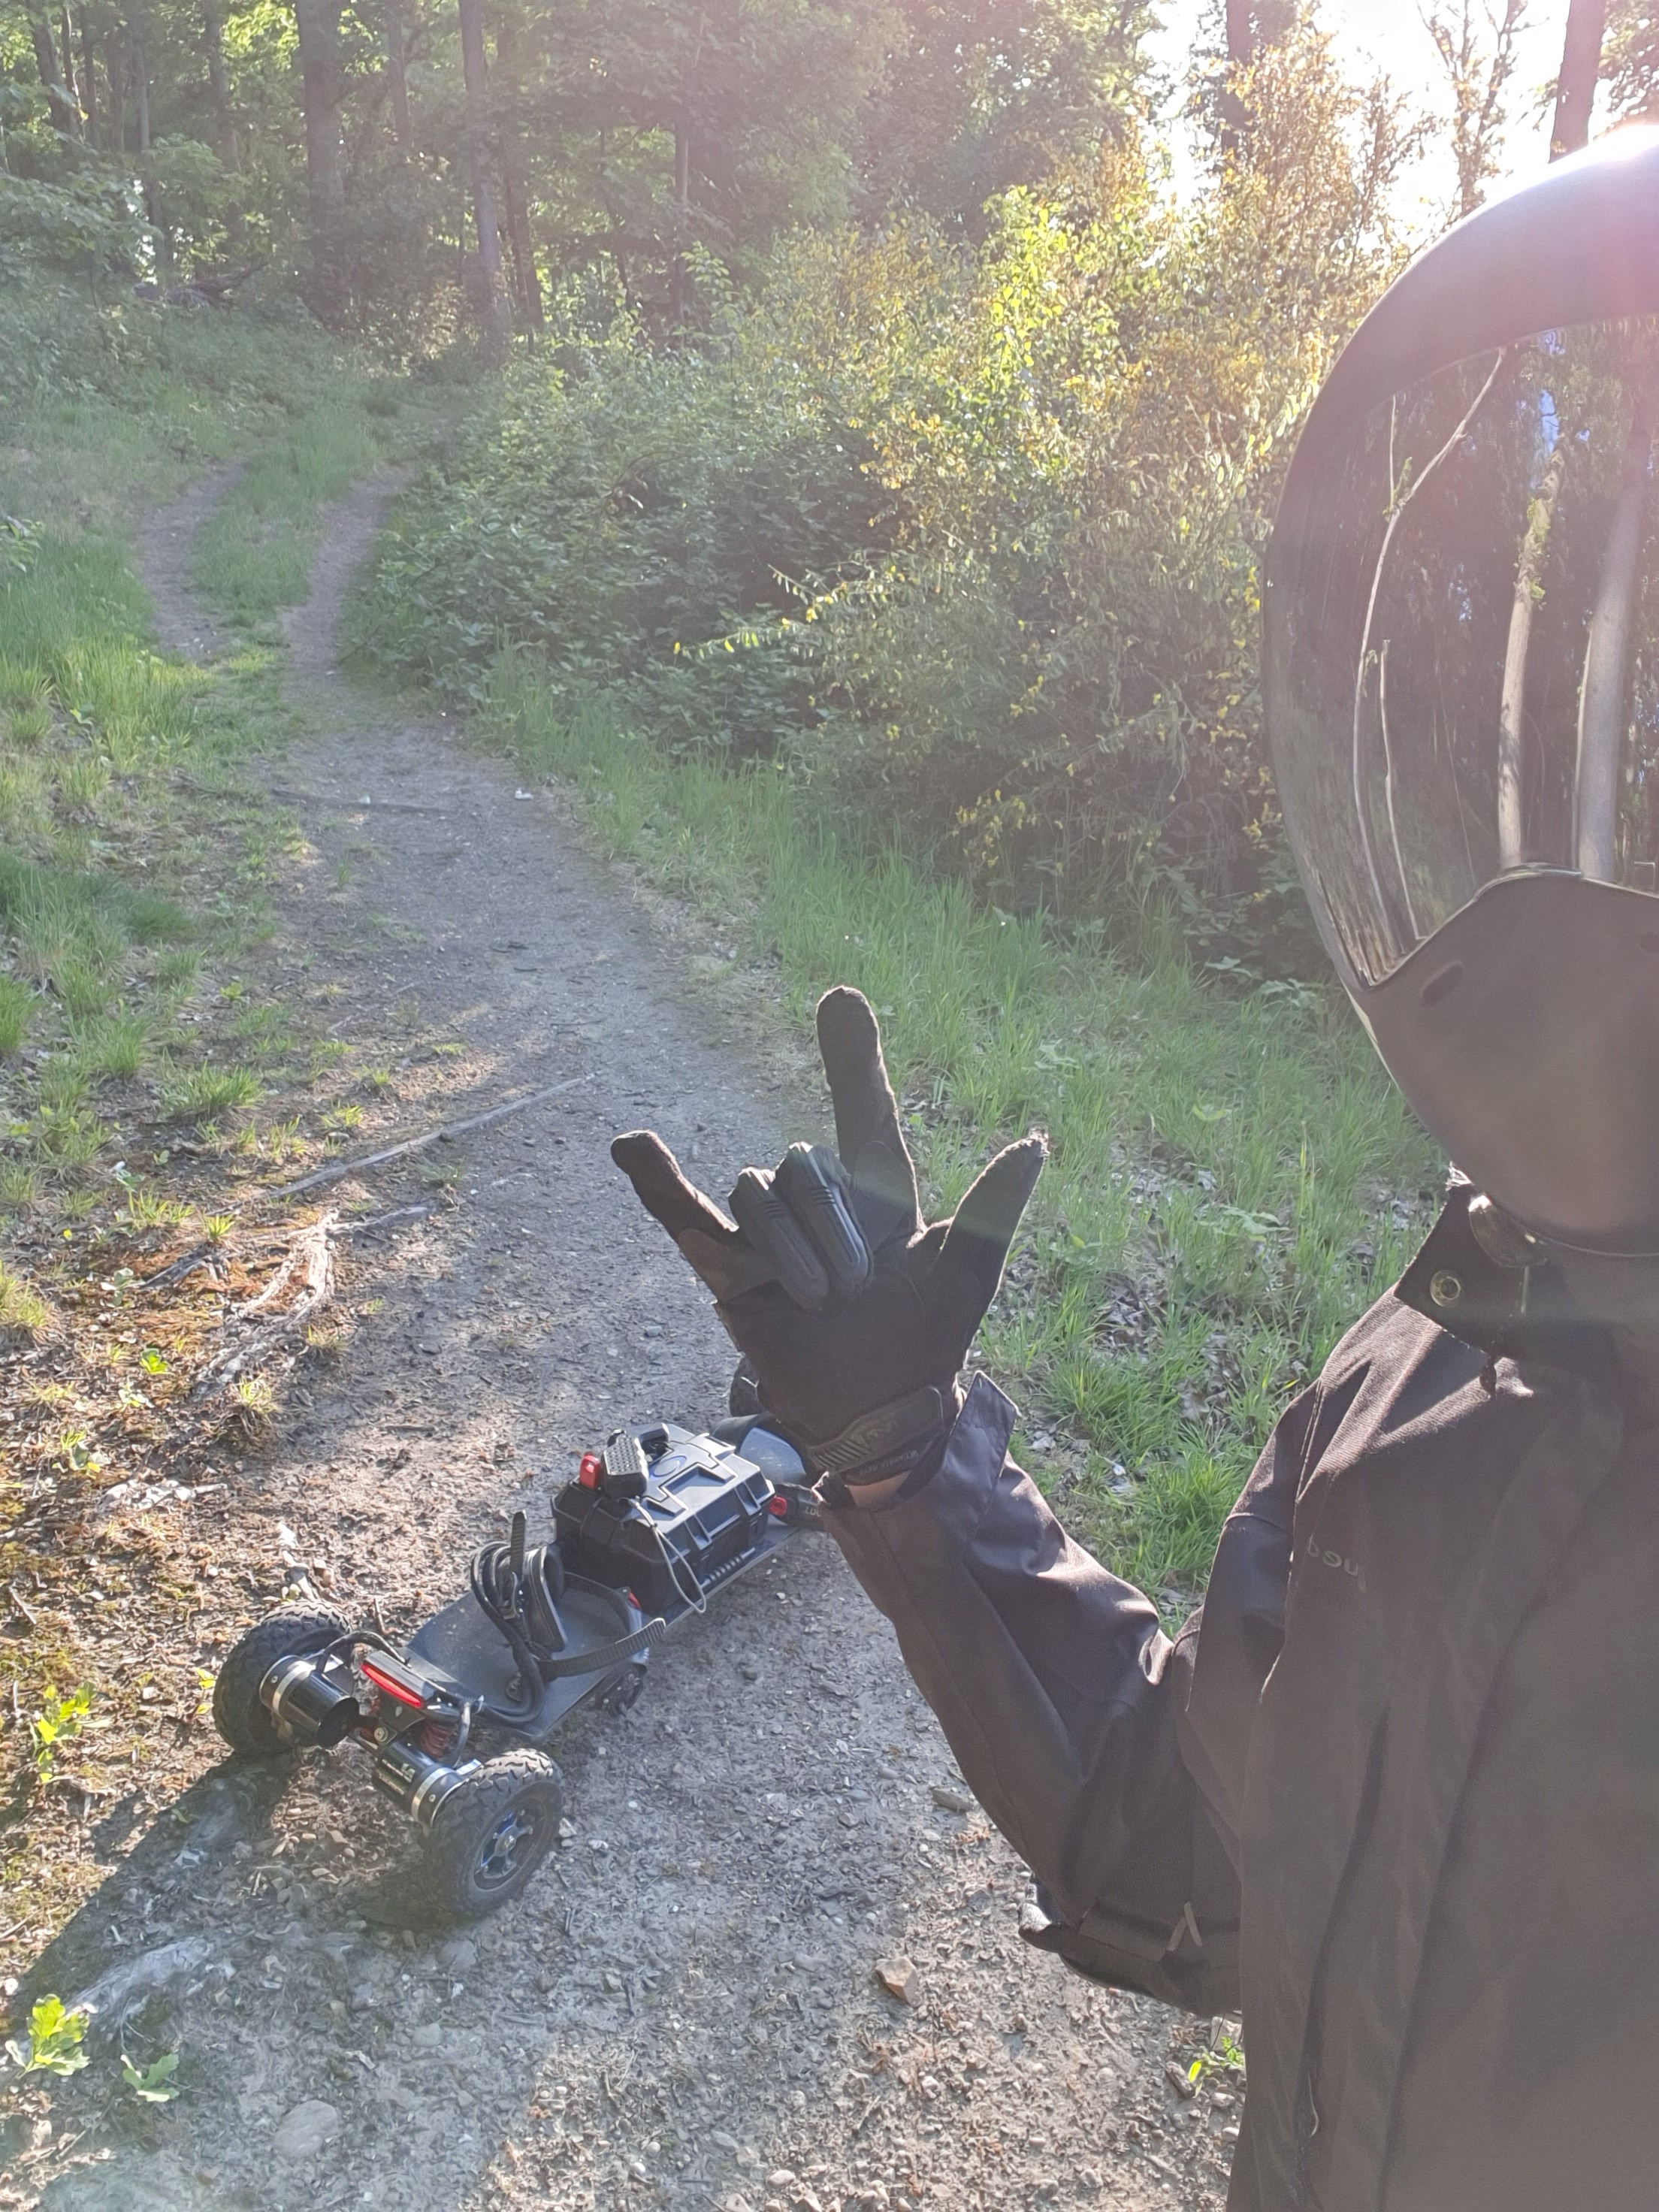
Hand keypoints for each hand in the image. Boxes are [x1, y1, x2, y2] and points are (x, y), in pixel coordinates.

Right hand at [612, 988, 1044, 1477]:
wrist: (874, 1409)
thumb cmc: (926, 1339)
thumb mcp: (965, 1275)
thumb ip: (992, 1209)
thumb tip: (1033, 1143)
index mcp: (878, 1192)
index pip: (864, 1110)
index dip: (852, 1055)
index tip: (842, 998)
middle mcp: (818, 1201)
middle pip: (805, 1166)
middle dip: (830, 1227)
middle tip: (856, 1289)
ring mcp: (768, 1232)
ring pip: (758, 1194)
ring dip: (790, 1249)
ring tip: (821, 1301)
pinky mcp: (726, 1266)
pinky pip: (686, 1216)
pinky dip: (658, 1183)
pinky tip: (633, 1146)